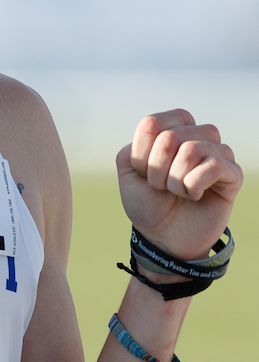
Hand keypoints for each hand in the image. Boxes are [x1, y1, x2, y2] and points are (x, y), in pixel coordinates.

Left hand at [116, 109, 241, 260]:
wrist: (164, 237)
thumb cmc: (148, 202)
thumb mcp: (127, 171)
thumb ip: (133, 145)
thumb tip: (160, 137)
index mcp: (173, 128)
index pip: (152, 124)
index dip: (141, 155)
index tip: (144, 173)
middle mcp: (198, 135)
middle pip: (169, 137)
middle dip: (156, 170)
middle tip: (161, 187)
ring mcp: (218, 153)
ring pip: (191, 149)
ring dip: (174, 179)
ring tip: (177, 192)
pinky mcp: (233, 174)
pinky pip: (214, 166)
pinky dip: (193, 185)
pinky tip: (194, 195)